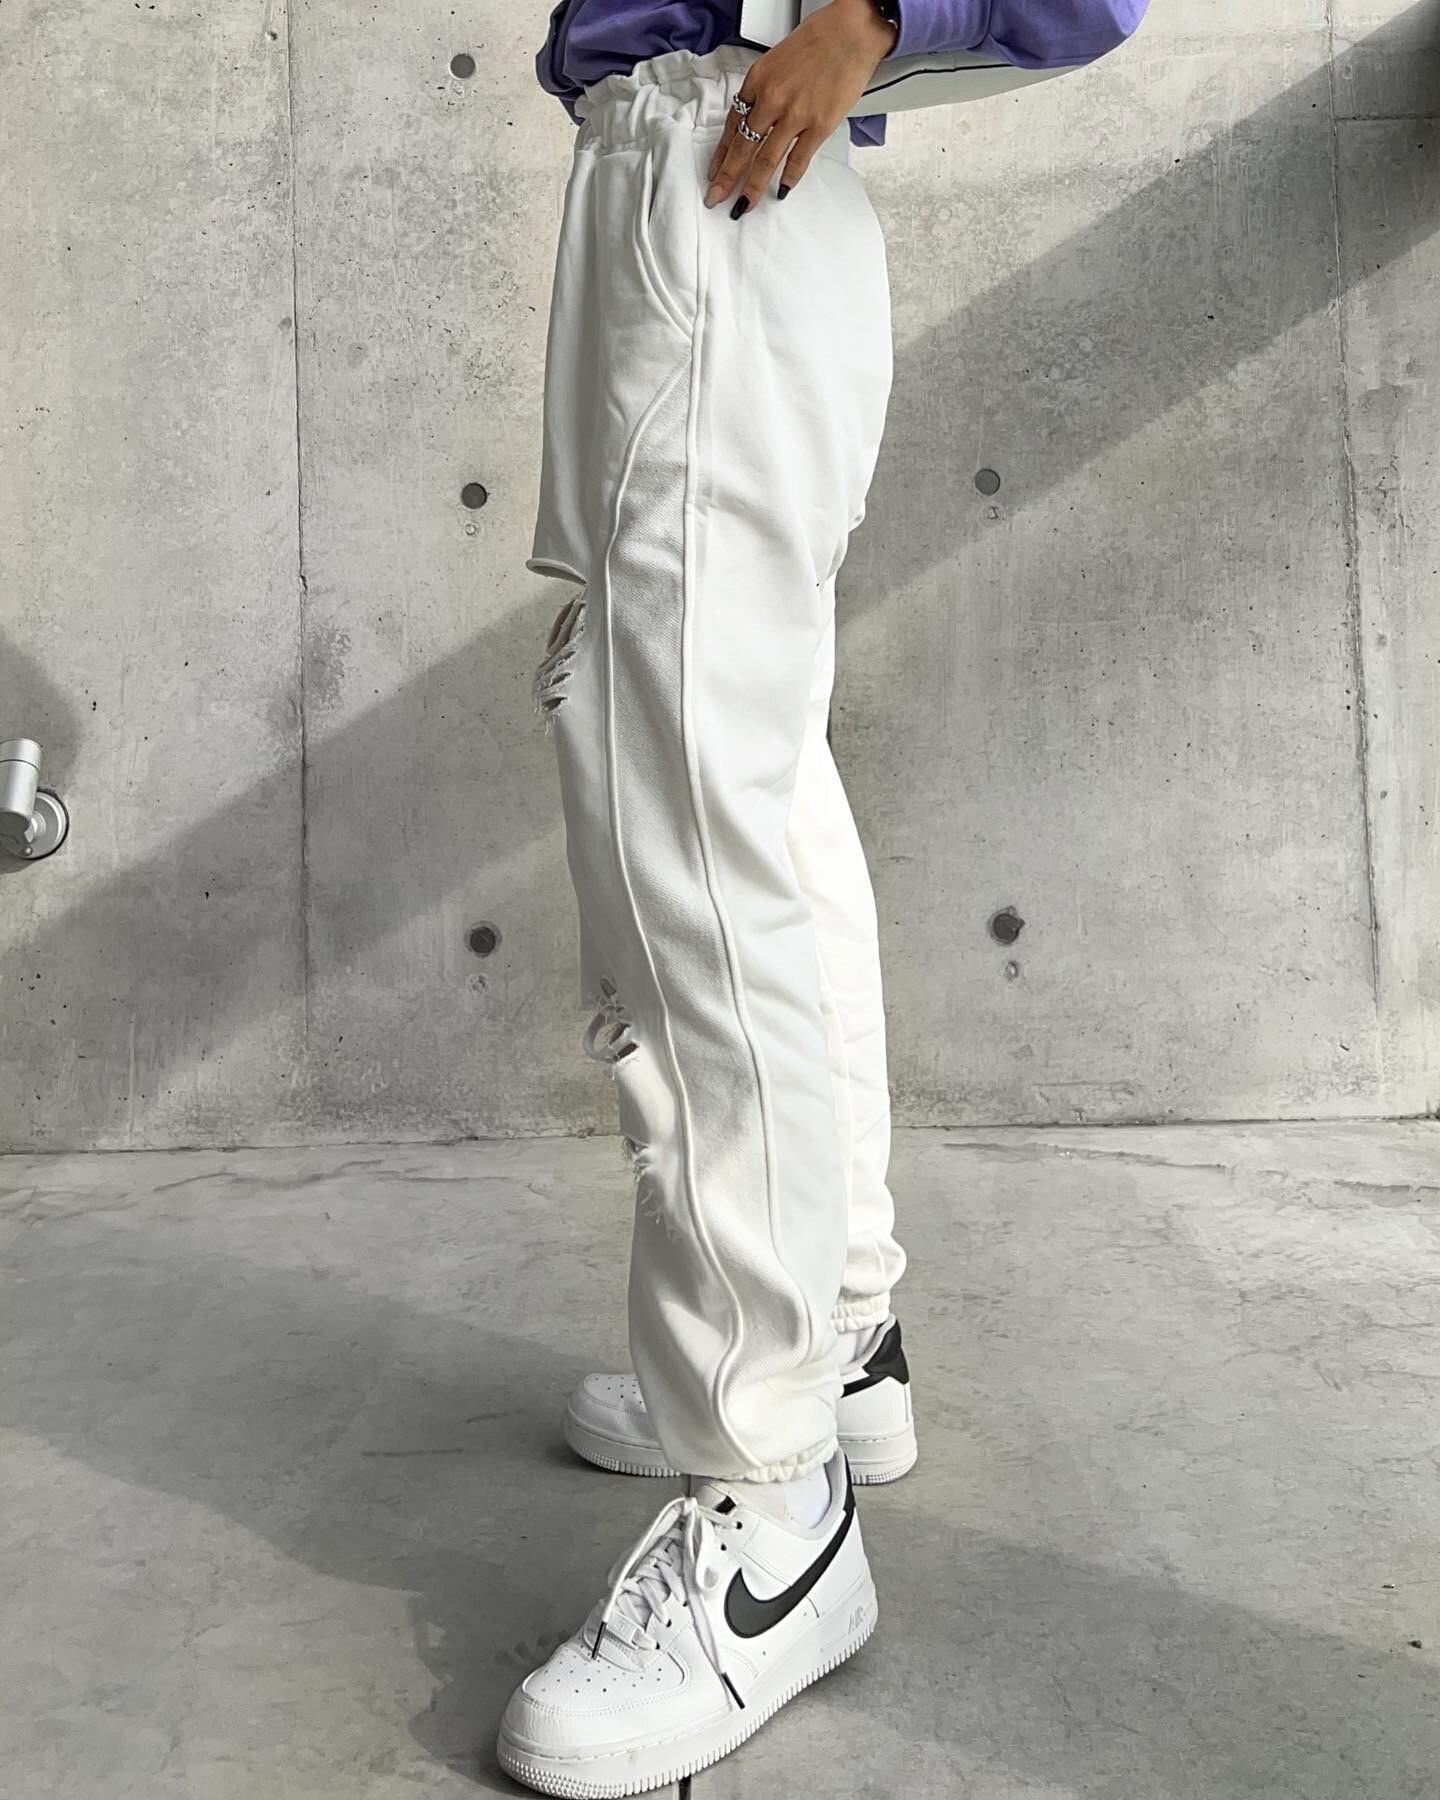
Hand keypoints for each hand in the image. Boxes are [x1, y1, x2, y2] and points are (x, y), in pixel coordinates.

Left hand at [705, 0, 897, 215]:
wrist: (852, 30)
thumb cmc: (819, 39)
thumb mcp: (777, 59)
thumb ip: (765, 90)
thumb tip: (758, 118)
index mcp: (758, 80)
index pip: (732, 124)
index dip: (721, 153)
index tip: (714, 172)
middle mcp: (771, 99)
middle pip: (742, 147)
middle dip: (726, 178)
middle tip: (716, 198)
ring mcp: (795, 114)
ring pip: (765, 160)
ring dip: (752, 187)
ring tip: (743, 206)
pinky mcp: (819, 124)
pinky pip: (798, 159)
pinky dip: (789, 178)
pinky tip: (781, 190)